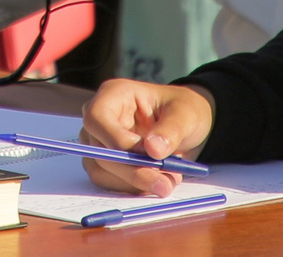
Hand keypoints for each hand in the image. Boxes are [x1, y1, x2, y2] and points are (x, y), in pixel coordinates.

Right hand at [79, 79, 214, 195]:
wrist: (185, 127)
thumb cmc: (183, 111)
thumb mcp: (186, 114)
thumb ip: (171, 130)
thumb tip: (153, 150)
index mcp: (115, 94)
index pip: (97, 118)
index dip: (116, 140)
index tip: (149, 156)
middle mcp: (100, 118)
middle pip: (99, 150)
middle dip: (133, 171)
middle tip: (164, 184)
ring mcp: (99, 141)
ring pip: (101, 170)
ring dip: (134, 183)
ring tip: (167, 182)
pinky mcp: (105, 162)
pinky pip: (108, 182)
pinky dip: (132, 188)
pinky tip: (156, 182)